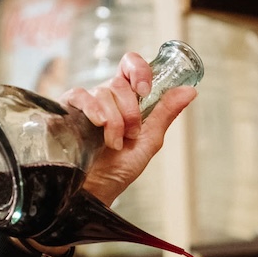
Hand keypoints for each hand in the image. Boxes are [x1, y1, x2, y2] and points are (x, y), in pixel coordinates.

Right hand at [60, 51, 196, 206]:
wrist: (96, 190)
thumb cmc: (119, 169)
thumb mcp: (149, 140)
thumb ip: (165, 113)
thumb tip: (190, 90)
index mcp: (126, 99)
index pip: (130, 66)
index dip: (139, 70)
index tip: (145, 90)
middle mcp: (106, 97)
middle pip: (120, 83)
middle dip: (131, 112)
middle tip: (130, 135)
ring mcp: (86, 103)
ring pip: (103, 92)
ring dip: (114, 120)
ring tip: (113, 143)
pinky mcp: (67, 111)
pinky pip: (79, 94)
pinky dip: (93, 108)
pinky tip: (99, 125)